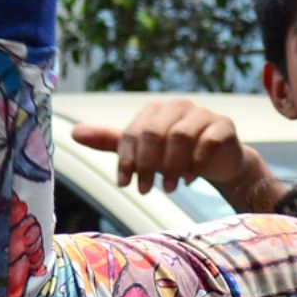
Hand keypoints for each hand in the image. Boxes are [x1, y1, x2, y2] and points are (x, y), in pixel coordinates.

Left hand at [70, 98, 277, 207]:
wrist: (220, 161)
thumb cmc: (177, 155)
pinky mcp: (223, 125)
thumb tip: (73, 133)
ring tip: (170, 188)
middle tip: (146, 190)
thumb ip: (111, 141)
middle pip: (156, 133)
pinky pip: (208, 142)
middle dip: (148, 165)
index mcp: (156, 110)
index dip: (127, 159)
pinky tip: (190, 179)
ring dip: (172, 166)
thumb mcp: (143, 150)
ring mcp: (203, 114)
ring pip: (181, 137)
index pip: (134, 133)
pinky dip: (196, 163)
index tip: (125, 184)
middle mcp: (179, 107)